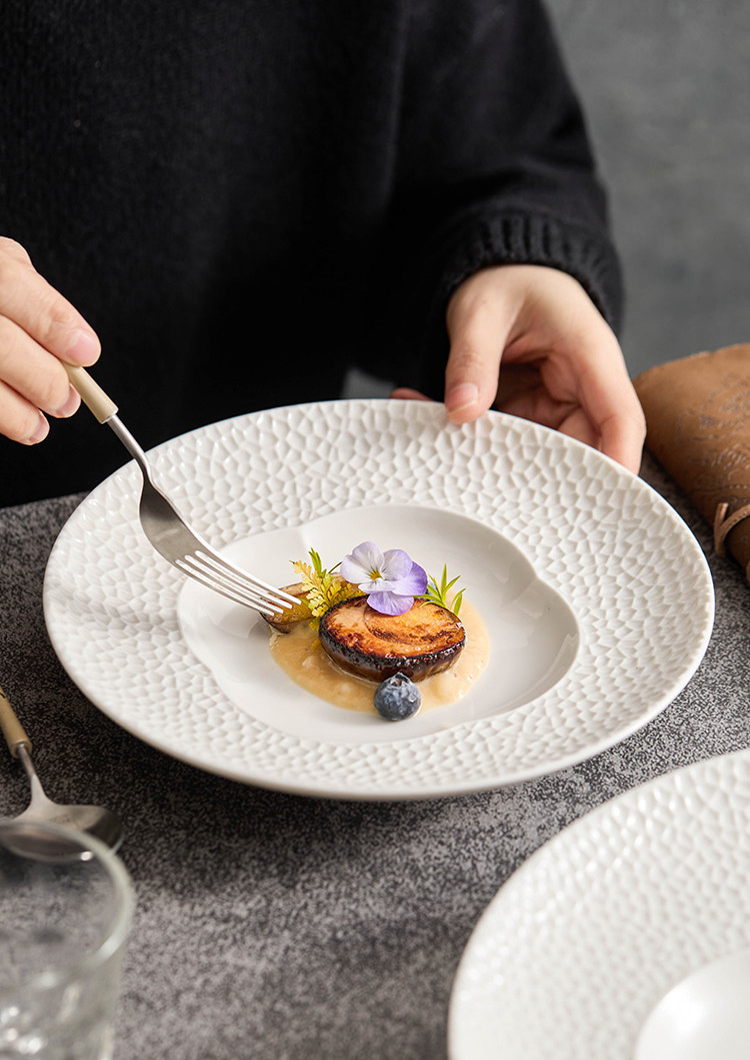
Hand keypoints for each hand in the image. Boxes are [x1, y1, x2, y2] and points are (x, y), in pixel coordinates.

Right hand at [0, 237, 99, 443]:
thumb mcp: (0, 265)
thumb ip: (32, 296)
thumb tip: (72, 343)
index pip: (12, 286)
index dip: (56, 325)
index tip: (86, 354)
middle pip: (1, 345)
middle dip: (45, 381)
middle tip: (66, 401)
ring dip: (18, 414)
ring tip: (39, 425)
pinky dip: (0, 418)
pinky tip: (16, 424)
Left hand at [392, 264, 645, 473]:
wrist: (501, 272)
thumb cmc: (507, 281)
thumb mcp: (482, 309)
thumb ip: (472, 356)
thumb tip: (461, 410)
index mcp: (591, 357)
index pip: (621, 420)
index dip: (616, 463)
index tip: (602, 501)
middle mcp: (581, 391)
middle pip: (582, 453)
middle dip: (542, 483)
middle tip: (491, 497)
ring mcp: (553, 409)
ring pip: (537, 458)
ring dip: (491, 461)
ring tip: (441, 448)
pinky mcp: (526, 419)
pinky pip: (504, 443)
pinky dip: (468, 441)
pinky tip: (425, 419)